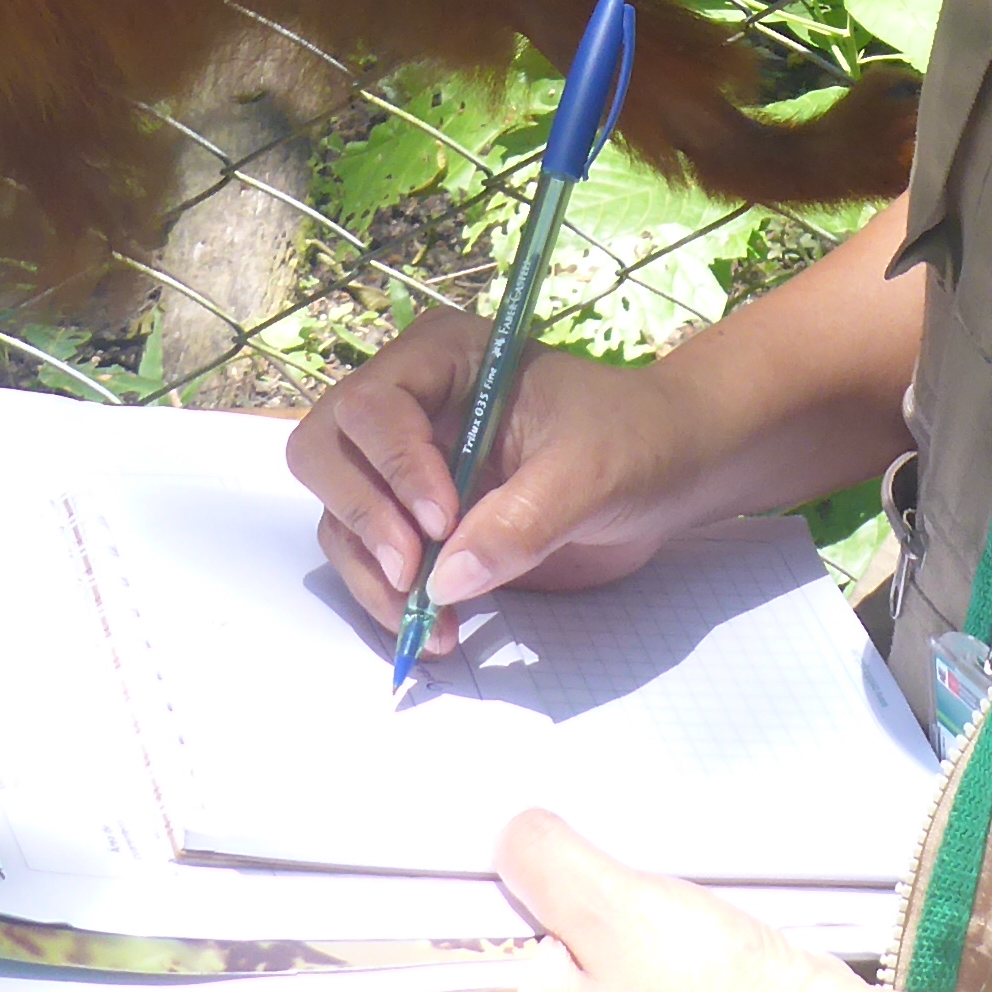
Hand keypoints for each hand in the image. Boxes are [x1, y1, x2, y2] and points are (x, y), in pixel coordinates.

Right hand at [285, 311, 710, 653]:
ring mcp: (405, 465)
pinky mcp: (415, 522)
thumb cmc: (634, 441)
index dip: (395, 465)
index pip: (373, 405)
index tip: (444, 522)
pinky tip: (438, 632)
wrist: (666, 470)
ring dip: (373, 576)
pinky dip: (389, 601)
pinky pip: (370, 560)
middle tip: (412, 574)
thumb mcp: (591, 471)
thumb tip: (448, 580)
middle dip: (360, 516)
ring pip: (340, 516)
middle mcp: (409, 404)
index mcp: (445, 358)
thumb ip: (525, 519)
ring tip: (432, 626)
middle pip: (324, 451)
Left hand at [407, 811, 859, 991]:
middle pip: (473, 982)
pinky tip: (618, 922)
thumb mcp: (614, 908)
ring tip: (589, 886)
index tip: (461, 844)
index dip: (439, 906)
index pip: (421, 980)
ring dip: (553, 932)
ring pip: (524, 988)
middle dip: (506, 916)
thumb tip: (506, 836)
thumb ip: (539, 860)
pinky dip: (583, 960)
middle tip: (538, 854)